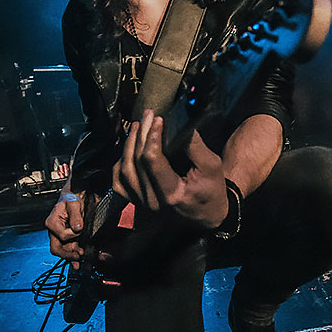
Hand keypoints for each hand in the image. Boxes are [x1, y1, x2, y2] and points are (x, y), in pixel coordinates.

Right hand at [45, 191, 84, 269]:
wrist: (73, 197)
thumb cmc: (71, 199)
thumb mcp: (74, 204)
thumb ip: (76, 216)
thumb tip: (77, 228)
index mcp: (52, 223)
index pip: (62, 236)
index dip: (72, 235)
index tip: (80, 229)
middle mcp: (53, 230)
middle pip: (56, 248)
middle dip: (67, 255)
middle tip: (77, 258)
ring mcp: (59, 235)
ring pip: (62, 250)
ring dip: (71, 257)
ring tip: (78, 263)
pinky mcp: (66, 237)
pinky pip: (67, 248)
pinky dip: (72, 255)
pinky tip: (77, 261)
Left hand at [112, 109, 228, 228]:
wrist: (208, 215)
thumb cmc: (211, 191)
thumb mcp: (211, 166)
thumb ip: (195, 146)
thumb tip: (179, 125)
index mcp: (172, 194)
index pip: (152, 161)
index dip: (152, 136)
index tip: (158, 120)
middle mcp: (153, 201)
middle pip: (136, 162)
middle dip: (141, 134)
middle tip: (147, 116)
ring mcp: (143, 204)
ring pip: (124, 171)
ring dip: (128, 145)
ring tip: (137, 126)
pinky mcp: (138, 203)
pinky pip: (119, 183)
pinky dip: (120, 164)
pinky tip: (128, 150)